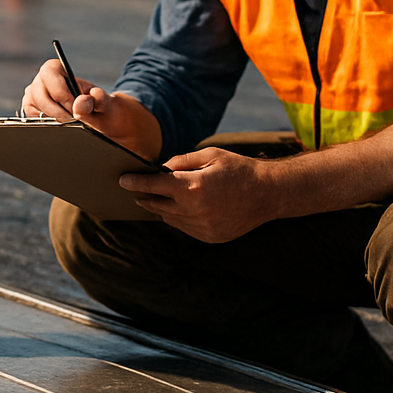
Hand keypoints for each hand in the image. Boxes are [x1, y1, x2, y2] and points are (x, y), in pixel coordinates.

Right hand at [20, 59, 161, 160]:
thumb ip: (97, 100)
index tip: (73, 108)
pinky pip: (31, 120)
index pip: (49, 73)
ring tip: (69, 125)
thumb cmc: (101, 107)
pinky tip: (59, 128)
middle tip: (72, 121)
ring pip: (32, 108)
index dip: (60, 92)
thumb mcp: (105, 103)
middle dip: (55, 111)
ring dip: (51, 119)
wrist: (100, 120)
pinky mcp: (31, 112)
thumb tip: (80, 102)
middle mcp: (41, 81)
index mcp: (57, 69)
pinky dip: (45, 126)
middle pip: (37, 94)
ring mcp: (33, 97)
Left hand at [119, 148, 275, 242]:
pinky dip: (178, 218)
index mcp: (193, 187)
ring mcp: (203, 227)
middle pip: (157, 205)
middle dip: (144, 197)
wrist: (269, 194)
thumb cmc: (239, 169)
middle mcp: (195, 210)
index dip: (136, 183)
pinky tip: (180, 208)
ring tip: (155, 198)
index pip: (154, 186)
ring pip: (169, 219)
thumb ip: (181, 162)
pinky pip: (184, 228)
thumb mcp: (210, 155)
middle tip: (135, 190)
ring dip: (160, 208)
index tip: (123, 180)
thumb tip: (160, 169)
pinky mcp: (210, 237)